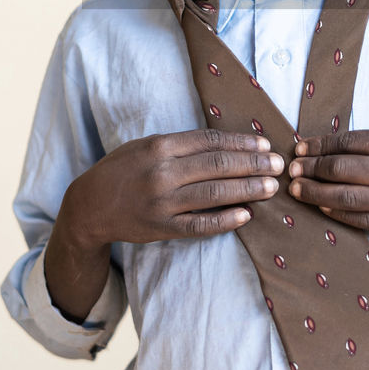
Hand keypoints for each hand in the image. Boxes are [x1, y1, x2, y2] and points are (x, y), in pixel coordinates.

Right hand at [61, 128, 284, 248]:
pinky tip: (246, 215)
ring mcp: (162, 202)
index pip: (210, 141)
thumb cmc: (123, 169)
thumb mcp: (146, 145)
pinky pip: (200, 225)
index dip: (241, 141)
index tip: (265, 142)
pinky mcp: (162, 228)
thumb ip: (182, 145)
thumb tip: (227, 144)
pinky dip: (225, 220)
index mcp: (160, 147)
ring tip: (271, 186)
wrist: (89, 205)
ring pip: (214, 194)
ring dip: (248, 189)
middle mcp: (162, 173)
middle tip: (279, 164)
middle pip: (218, 165)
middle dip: (253, 163)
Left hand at [287, 129, 368, 232]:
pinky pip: (362, 219)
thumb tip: (339, 146)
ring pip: (345, 197)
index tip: (301, 146)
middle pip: (340, 170)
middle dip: (311, 168)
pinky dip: (338, 212)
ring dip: (315, 193)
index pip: (347, 143)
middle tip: (291, 167)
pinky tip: (322, 206)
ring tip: (297, 188)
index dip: (320, 145)